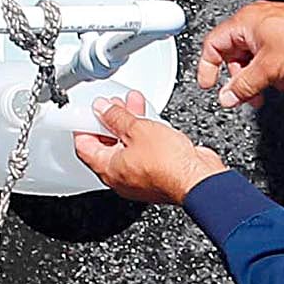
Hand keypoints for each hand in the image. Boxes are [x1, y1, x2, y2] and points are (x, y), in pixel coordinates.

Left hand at [71, 93, 227, 206]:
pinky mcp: (158, 174)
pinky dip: (144, 135)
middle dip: (109, 121)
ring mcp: (140, 177)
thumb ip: (117, 117)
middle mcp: (122, 178)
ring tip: (132, 104)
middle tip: (111, 105)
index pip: (84, 146)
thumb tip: (103, 109)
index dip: (84, 125)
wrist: (199, 179)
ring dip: (129, 124)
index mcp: (109, 170)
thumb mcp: (137, 129)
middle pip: (106, 145)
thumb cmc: (169, 165)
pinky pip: (144, 152)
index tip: (87, 112)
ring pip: (127, 147)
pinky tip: (149, 119)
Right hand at [198, 0, 283, 107]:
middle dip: (245, 79)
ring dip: (266, 78)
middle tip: (250, 95)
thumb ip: (244, 85)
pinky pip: (272, 59)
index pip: (213, 45)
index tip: (210, 85)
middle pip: (236, 57)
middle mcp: (255, 22)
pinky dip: (280, 72)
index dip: (208, 67)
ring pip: (256, 60)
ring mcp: (272, 29)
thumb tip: (227, 97)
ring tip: (280, 85)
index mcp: (244, 22)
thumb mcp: (269, 69)